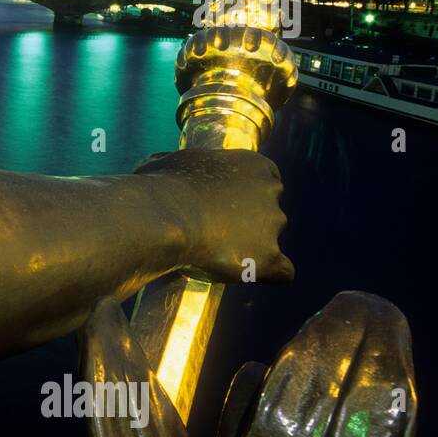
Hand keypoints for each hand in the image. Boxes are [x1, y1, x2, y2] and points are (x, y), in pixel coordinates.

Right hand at [135, 149, 292, 283]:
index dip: (242, 197)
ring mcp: (273, 224)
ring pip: (268, 241)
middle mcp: (271, 191)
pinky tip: (241, 273)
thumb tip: (155, 168)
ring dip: (247, 247)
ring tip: (211, 254)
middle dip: (246, 223)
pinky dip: (264, 273)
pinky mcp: (269, 258)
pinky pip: (282, 272)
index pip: (264, 181)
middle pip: (268, 212)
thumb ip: (176, 166)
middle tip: (212, 233)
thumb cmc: (160, 186)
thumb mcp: (165, 163)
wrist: (161, 215)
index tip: (220, 208)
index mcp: (253, 165)